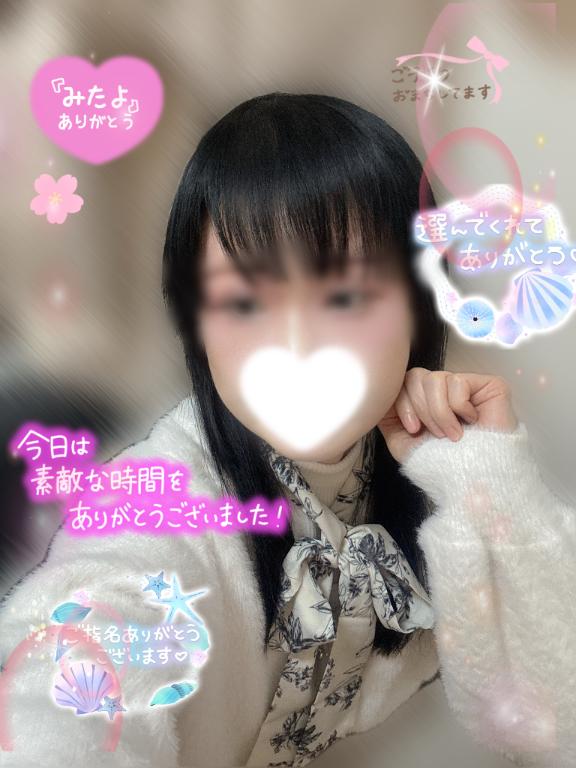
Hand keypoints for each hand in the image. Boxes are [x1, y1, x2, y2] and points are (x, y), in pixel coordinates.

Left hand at [377, 368, 518, 463]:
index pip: (403, 382)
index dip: (402, 403)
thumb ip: (388, 415)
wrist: (470, 481)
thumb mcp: (402, 441)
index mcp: (424, 401)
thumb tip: (379, 395)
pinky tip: (471, 423)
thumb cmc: (440, 466)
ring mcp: (466, 386)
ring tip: (452, 434)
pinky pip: (458, 382)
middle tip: (435, 435)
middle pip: (416, 376)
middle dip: (421, 409)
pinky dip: (460, 408)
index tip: (412, 429)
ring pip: (436, 379)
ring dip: (439, 412)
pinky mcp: (489, 385)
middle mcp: (444, 391)